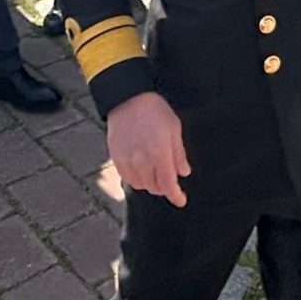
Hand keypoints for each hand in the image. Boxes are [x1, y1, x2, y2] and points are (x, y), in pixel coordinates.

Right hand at [106, 92, 191, 207]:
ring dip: (151, 184)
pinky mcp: (116, 158)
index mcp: (160, 153)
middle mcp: (142, 161)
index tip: (181, 200)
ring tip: (156, 172)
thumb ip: (179, 153)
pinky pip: (128, 178)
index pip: (168, 185)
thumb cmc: (155, 111)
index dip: (176, 196)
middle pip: (155, 188)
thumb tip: (184, 172)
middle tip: (170, 179)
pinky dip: (137, 179)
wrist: (127, 99)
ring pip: (141, 185)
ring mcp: (127, 161)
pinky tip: (142, 170)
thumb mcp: (174, 128)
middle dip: (165, 187)